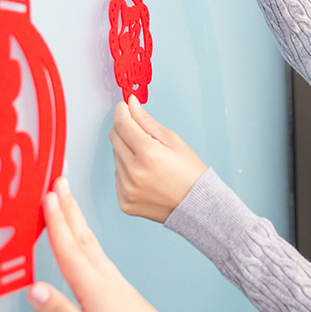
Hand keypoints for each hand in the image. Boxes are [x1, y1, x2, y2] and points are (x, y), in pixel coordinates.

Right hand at [27, 177, 193, 311]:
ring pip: (91, 244)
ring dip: (77, 221)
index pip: (69, 247)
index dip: (56, 220)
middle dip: (68, 208)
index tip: (47, 195)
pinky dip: (86, 241)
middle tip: (59, 182)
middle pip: (82, 237)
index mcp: (95, 287)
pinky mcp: (122, 292)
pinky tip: (86, 245)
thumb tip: (34, 289)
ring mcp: (117, 284)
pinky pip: (98, 256)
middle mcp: (107, 279)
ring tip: (68, 203)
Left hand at [109, 96, 207, 222]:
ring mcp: (127, 189)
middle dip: (125, 130)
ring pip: (115, 157)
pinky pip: (118, 176)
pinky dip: (127, 172)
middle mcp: (134, 172)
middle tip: (141, 134)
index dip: (121, 111)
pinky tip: (145, 176)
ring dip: (127, 152)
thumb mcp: (173, 140)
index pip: (122, 124)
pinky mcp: (124, 201)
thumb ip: (147, 122)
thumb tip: (131, 105)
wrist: (196, 205)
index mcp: (148, 154)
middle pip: (114, 138)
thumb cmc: (189, 173)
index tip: (124, 107)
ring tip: (149, 161)